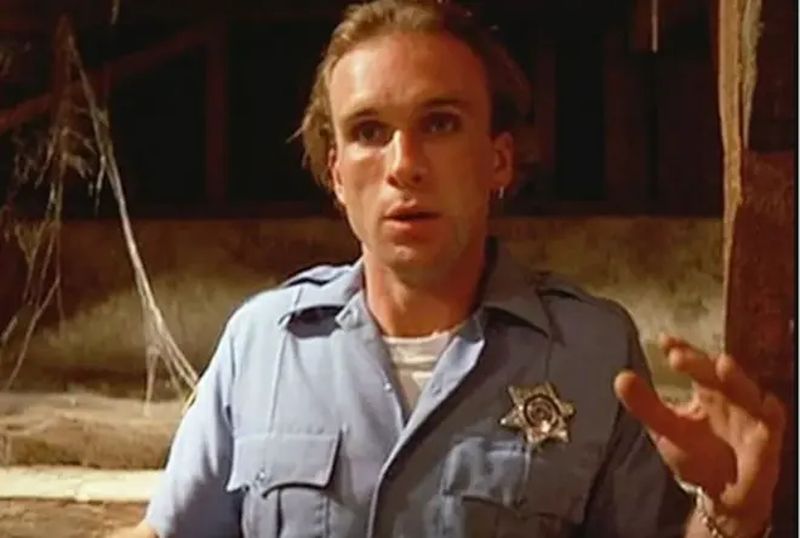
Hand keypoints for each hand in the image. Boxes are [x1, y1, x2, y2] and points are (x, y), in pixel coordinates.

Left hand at [613, 334, 784, 531]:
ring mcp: (749, 415)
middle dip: (700, 362)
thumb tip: (620, 377)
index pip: (693, 363)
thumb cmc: (696, 456)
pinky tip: (765, 404)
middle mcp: (729, 396)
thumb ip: (645, 405)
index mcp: (705, 390)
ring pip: (746, 390)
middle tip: (678, 356)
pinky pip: (772, 420)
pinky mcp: (766, 438)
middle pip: (716, 372)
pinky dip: (770, 411)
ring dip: (736, 377)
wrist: (722, 495)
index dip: (681, 350)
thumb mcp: (665, 430)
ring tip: (722, 365)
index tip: (665, 341)